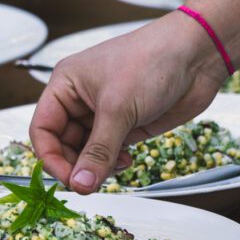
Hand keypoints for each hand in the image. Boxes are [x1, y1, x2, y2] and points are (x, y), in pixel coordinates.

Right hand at [29, 11, 225, 192]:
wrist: (197, 55)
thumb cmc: (152, 61)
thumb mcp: (118, 108)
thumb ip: (98, 151)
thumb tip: (80, 184)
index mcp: (66, 85)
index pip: (42, 130)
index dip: (51, 158)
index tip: (69, 180)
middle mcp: (80, 100)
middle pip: (62, 145)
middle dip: (76, 165)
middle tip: (90, 183)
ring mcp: (104, 114)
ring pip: (86, 152)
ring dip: (97, 167)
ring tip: (115, 167)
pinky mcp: (126, 125)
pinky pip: (108, 153)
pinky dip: (114, 163)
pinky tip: (127, 161)